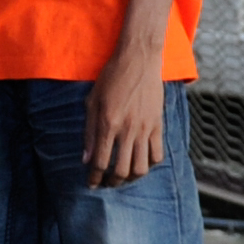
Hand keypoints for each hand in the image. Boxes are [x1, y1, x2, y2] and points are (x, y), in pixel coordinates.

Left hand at [80, 48, 167, 189]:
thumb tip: (86, 159)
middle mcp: (127, 130)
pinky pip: (157, 154)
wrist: (138, 59)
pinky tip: (141, 162)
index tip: (91, 184)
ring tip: (124, 176)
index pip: (100, 162)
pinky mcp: (158, 125)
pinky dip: (149, 164)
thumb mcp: (92, 101)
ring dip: (131, 178)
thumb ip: (89, 132)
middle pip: (121, 170)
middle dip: (112, 182)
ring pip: (141, 168)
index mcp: (108, 123)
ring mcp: (145, 129)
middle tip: (106, 182)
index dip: (94, 178)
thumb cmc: (111, 77)